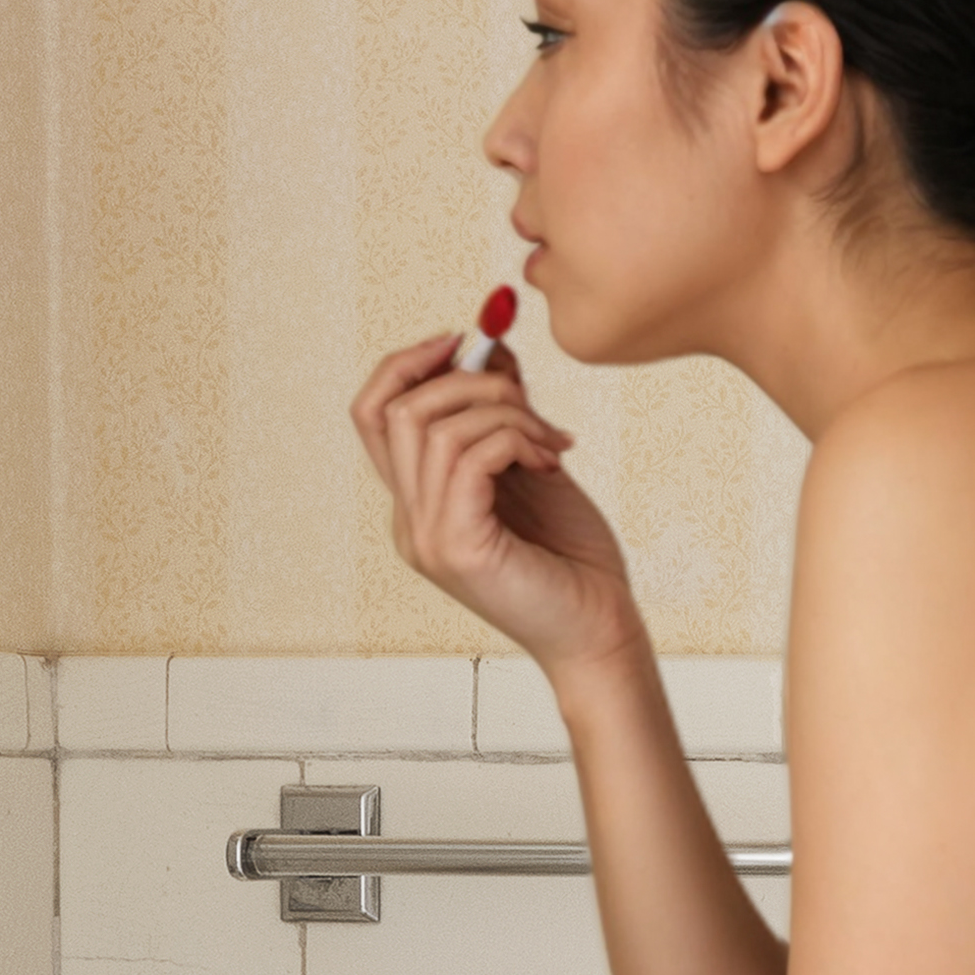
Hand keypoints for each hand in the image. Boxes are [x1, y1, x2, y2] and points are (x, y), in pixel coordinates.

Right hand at [352, 322, 653, 686]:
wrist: (601, 632)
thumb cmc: (573, 558)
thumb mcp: (533, 467)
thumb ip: (503, 416)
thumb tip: (492, 348)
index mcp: (419, 501)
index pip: (374, 413)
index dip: (410, 363)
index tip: (467, 342)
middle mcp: (410, 520)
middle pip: (396, 409)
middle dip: (467, 379)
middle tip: (525, 395)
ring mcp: (428, 537)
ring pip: (432, 426)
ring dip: (502, 411)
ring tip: (549, 441)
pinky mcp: (458, 548)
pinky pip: (467, 457)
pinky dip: (514, 440)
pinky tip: (552, 461)